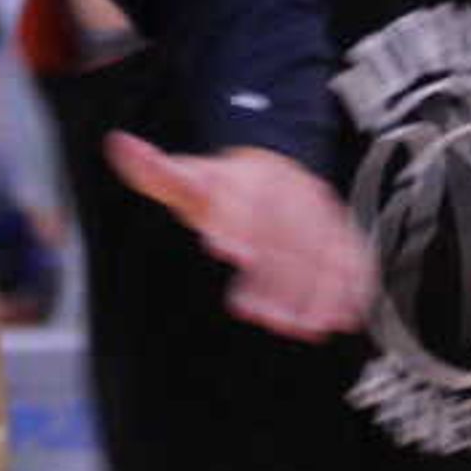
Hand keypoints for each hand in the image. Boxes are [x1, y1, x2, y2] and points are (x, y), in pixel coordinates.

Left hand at [106, 137, 375, 340]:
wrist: (273, 161)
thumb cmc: (226, 185)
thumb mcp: (186, 176)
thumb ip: (155, 171)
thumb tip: (119, 145)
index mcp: (243, 185)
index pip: (240, 207)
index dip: (235, 229)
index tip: (229, 249)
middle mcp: (282, 199)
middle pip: (282, 239)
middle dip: (277, 279)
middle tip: (268, 315)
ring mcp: (312, 215)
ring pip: (318, 252)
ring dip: (317, 291)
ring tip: (308, 325)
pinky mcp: (333, 230)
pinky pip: (348, 253)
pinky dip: (352, 282)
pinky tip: (348, 311)